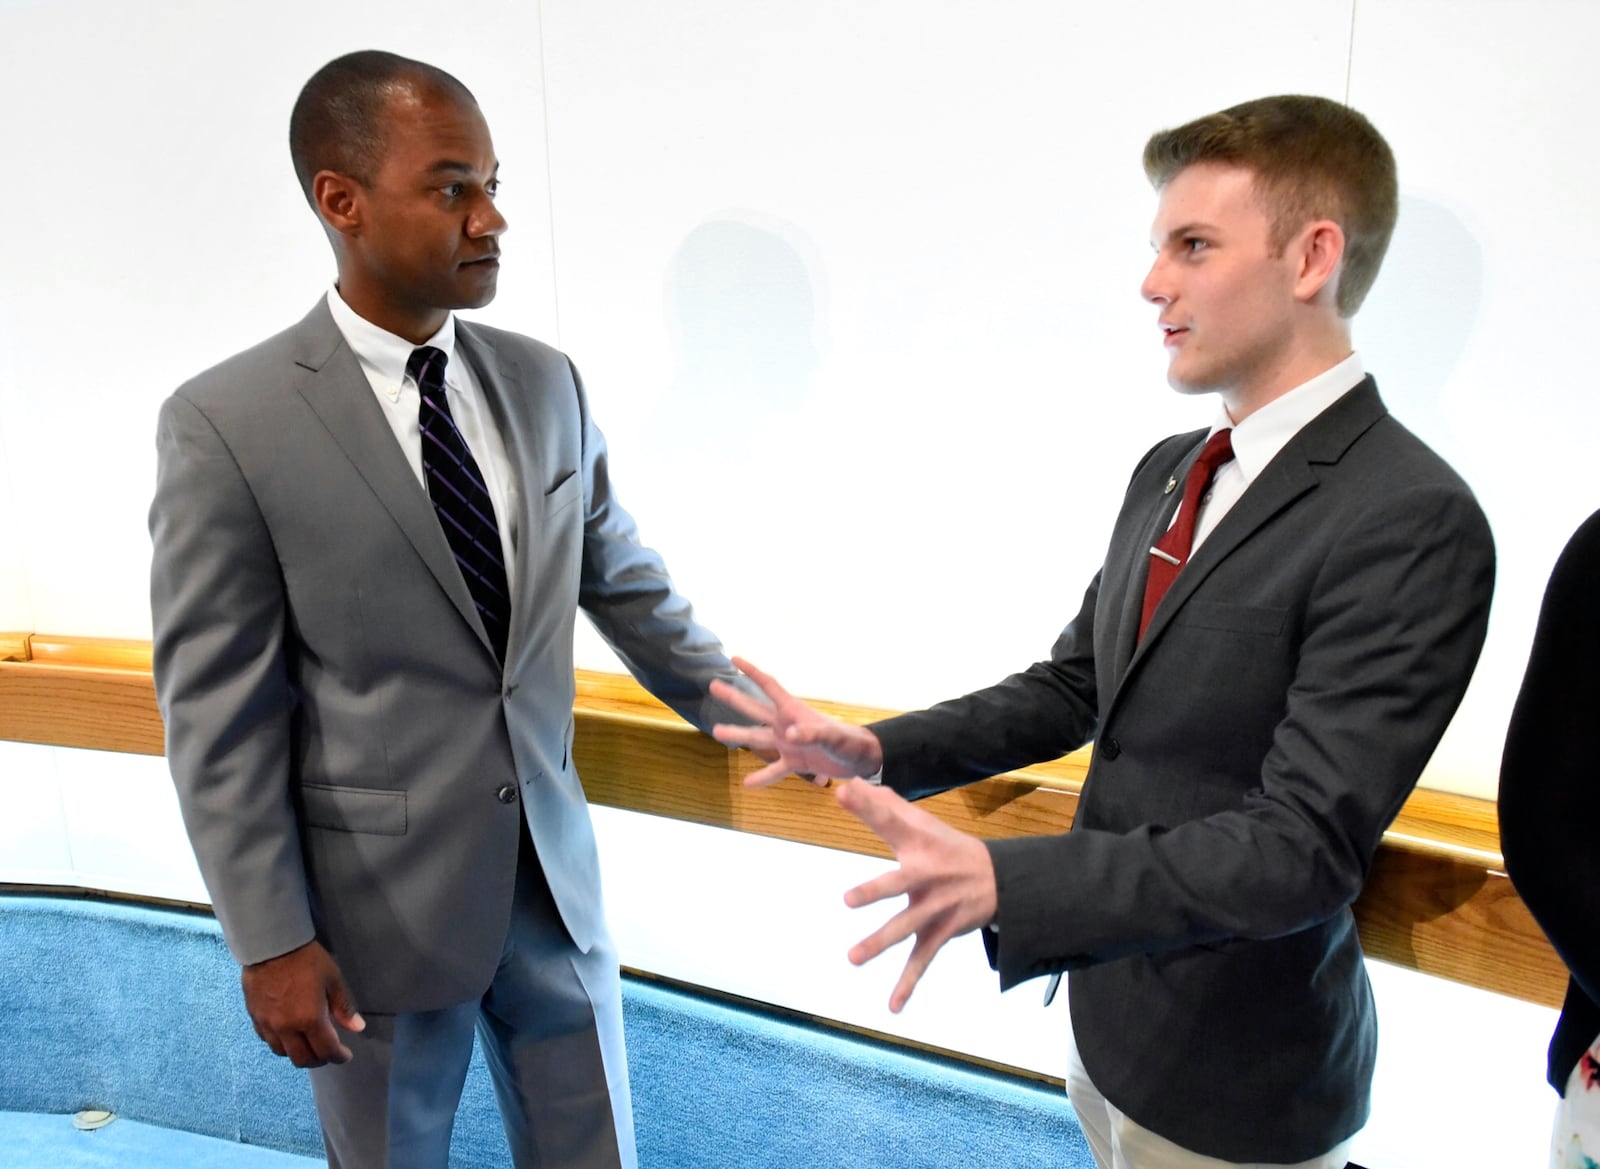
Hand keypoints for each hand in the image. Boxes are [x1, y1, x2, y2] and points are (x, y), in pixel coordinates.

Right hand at [240, 939, 365, 1066]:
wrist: (271, 945)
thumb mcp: (332, 979)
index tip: (345, 1055)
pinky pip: (268, 1041)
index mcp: (309, 1019)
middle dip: (319, 1060)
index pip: (326, 1050)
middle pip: (302, 1059)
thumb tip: (357, 1028)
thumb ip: (344, 1007)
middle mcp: (286, 1028)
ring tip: (308, 1044)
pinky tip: (288, 1035)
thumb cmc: (307, 960)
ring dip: (298, 1054)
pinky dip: (281, 1044)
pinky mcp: (255, 1018)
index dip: (338, 1057)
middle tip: (328, 1052)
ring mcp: (268, 1025)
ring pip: (282, 1053)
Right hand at [712, 657, 883, 786]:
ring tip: (717, 730)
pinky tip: (747, 784)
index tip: (733, 658)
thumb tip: (789, 735)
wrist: (860, 758)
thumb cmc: (848, 741)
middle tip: (713, 685)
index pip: (769, 686)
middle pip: (755, 708)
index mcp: (794, 711)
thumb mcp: (831, 736)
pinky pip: (774, 770)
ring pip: (758, 738)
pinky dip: (762, 777)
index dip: (751, 672)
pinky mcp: (794, 763)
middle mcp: (786, 724)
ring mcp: (788, 744)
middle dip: (735, 697)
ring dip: (738, 734)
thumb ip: (811, 734)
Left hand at [836, 779, 997, 1012]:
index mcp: (917, 845)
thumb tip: (853, 785)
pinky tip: (892, 1006)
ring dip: (880, 943)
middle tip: (848, 900)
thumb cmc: (948, 848)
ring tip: (853, 958)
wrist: (1000, 879)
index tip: (843, 791)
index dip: (867, 804)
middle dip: (874, 891)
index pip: (888, 820)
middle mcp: (925, 877)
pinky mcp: (940, 933)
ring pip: (905, 928)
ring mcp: (933, 908)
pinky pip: (921, 962)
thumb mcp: (922, 825)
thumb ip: (885, 808)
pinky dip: (908, 985)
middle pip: (897, 883)